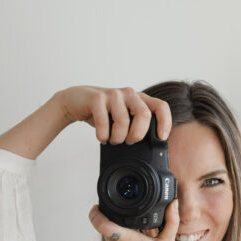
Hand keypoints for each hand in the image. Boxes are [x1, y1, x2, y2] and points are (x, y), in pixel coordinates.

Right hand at [56, 85, 171, 144]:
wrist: (76, 101)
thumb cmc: (103, 112)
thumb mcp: (123, 117)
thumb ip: (136, 124)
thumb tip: (150, 147)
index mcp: (139, 98)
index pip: (160, 106)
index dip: (165, 122)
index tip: (161, 137)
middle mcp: (129, 94)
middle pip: (144, 115)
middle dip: (136, 135)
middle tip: (128, 141)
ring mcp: (113, 94)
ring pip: (123, 121)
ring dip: (117, 138)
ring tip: (112, 140)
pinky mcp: (97, 98)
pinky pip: (103, 122)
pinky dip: (103, 135)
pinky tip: (101, 137)